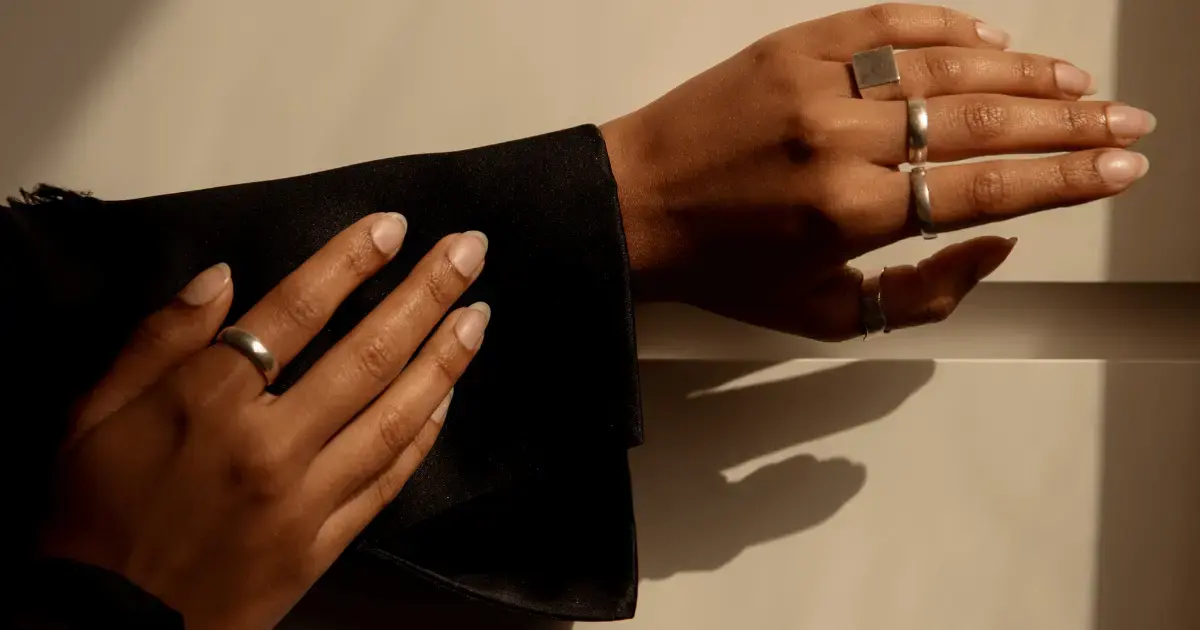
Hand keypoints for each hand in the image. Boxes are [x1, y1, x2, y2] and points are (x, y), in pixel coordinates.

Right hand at [40, 214, 490, 628]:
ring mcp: (304, 499)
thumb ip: (158, 339)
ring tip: (479, 314)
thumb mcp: (94, 413)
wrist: (105, 627)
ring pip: (394, 416)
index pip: (297, 311)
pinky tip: (449, 395)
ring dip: (445, 359)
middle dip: (427, 295)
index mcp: (207, 403)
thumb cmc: (93, 515)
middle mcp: (268, 446)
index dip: (350, 261)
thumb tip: (223, 278)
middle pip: (368, 355)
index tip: (393, 226)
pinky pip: (388, 480)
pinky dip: (423, 434)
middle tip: (470, 250)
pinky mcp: (323, 543)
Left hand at [601, 3, 1154, 339]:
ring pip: (945, 66)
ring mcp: (814, 83)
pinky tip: (991, 38)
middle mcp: (838, 140)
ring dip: (1023, 73)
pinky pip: (885, 23)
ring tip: (1076, 86)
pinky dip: (946, 27)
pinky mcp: (789, 45)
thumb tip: (998, 243)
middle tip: (1125, 123)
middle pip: (983, 121)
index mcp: (849, 212)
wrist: (637, 205)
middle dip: (1070, 124)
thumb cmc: (724, 268)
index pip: (987, 187)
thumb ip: (922, 294)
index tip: (1120, 169)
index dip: (1067, 179)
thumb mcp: (822, 315)